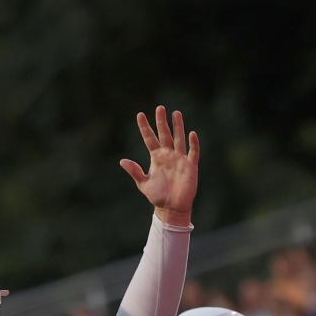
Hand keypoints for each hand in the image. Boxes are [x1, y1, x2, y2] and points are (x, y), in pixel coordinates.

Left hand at [120, 106, 198, 225]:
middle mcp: (168, 155)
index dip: (145, 127)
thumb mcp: (143, 184)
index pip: (149, 138)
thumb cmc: (158, 196)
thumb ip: (135, 171)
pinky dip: (193, 143)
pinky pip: (193, 152)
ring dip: (178, 127)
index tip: (140, 115)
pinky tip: (192, 133)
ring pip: (179, 139)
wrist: (172, 208)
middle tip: (160, 108)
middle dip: (162, 122)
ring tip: (176, 113)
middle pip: (165, 134)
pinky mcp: (190, 166)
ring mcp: (180, 159)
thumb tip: (122, 161)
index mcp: (156, 157)